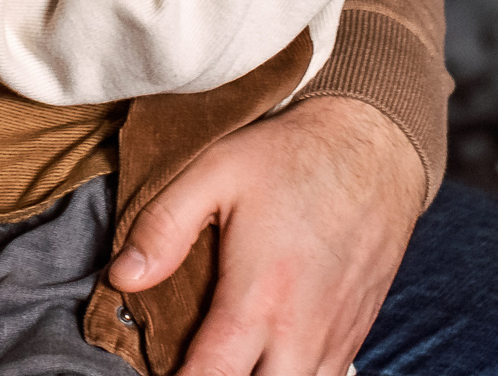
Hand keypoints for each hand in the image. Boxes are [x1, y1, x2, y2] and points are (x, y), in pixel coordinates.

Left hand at [108, 97, 421, 375]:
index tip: (159, 369)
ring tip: (230, 356)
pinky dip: (293, 374)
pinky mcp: (357, 332)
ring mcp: (336, 337)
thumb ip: (162, 227)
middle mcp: (302, 332)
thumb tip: (121, 277)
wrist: (376, 145)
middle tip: (194, 359)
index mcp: (260, 300)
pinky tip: (269, 356)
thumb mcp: (215, 172)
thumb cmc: (292, 156)